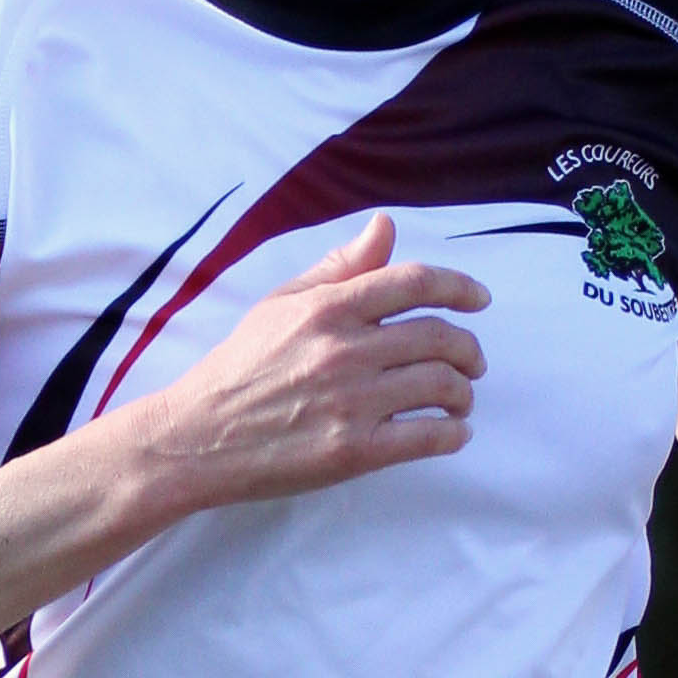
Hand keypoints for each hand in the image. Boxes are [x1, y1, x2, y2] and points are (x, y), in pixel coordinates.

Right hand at [141, 212, 489, 510]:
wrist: (197, 437)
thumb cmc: (239, 368)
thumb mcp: (281, 304)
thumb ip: (338, 268)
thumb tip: (386, 226)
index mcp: (329, 308)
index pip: (414, 284)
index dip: (459, 287)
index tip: (479, 299)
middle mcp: (346, 350)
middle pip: (439, 337)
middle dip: (469, 349)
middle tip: (473, 362)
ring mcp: (352, 402)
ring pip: (440, 386)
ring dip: (464, 392)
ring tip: (460, 399)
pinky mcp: (354, 451)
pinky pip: (426, 438)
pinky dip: (452, 434)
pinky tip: (453, 433)